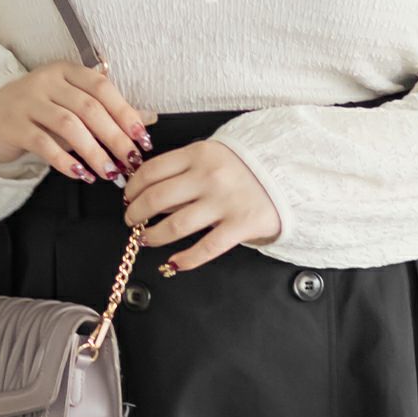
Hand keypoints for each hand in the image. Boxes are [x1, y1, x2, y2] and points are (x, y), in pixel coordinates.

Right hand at [0, 61, 157, 182]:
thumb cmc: (40, 111)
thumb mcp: (73, 104)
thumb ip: (109, 110)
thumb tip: (150, 118)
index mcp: (66, 71)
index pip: (102, 87)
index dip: (126, 112)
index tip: (143, 138)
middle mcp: (46, 81)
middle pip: (88, 108)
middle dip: (115, 137)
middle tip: (132, 161)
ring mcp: (27, 101)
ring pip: (68, 125)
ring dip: (94, 151)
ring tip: (110, 172)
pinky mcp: (13, 125)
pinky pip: (43, 144)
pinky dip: (65, 161)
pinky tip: (81, 174)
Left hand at [122, 139, 281, 272]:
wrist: (289, 175)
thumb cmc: (246, 167)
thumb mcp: (213, 155)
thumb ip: (184, 168)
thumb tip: (146, 189)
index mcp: (199, 154)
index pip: (152, 171)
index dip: (133, 188)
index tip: (128, 197)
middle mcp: (209, 177)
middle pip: (156, 199)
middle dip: (136, 214)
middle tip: (131, 220)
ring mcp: (225, 202)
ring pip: (174, 226)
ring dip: (153, 236)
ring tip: (146, 239)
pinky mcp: (240, 225)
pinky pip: (205, 248)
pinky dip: (185, 259)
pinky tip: (174, 263)